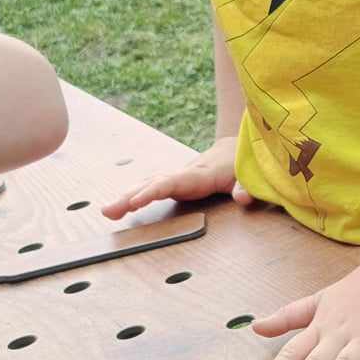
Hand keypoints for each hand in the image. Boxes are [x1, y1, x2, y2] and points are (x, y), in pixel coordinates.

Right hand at [102, 134, 248, 218]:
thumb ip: (247, 187)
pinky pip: (154, 187)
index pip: (173, 182)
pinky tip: (121, 206)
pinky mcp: (178, 182)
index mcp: (203, 174)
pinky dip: (136, 195)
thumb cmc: (247, 163)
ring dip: (128, 197)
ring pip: (150, 184)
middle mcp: (186, 173)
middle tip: (108, 211)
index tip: (135, 201)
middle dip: (131, 196)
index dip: (153, 191)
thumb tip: (243, 198)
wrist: (239, 146)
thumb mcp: (252, 175)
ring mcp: (180, 176)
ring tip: (107, 212)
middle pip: (154, 183)